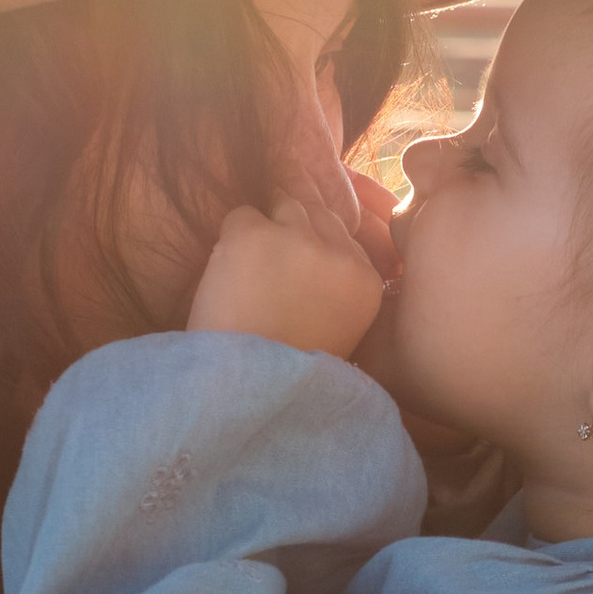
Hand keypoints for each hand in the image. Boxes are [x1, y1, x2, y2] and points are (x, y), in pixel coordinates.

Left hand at [190, 198, 387, 358]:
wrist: (244, 387)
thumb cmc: (283, 370)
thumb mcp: (337, 333)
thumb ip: (336, 289)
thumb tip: (315, 249)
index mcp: (365, 284)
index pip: (345, 236)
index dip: (317, 243)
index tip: (298, 258)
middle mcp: (339, 256)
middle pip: (317, 214)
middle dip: (294, 229)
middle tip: (269, 260)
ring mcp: (297, 239)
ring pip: (284, 206)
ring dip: (265, 231)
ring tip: (247, 272)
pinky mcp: (254, 234)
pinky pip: (241, 215)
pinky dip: (231, 240)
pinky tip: (226, 276)